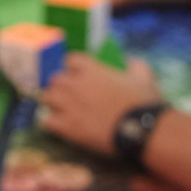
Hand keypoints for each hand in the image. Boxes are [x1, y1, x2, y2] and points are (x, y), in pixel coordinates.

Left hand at [40, 55, 162, 156]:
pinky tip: (61, 127)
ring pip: (47, 98)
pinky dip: (52, 124)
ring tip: (63, 111)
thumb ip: (134, 64)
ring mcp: (68, 105)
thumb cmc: (143, 103)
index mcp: (91, 69)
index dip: (74, 68)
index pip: (70, 60)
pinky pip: (46, 121)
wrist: (140, 130)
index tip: (80, 76)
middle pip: (55, 79)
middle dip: (62, 86)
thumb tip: (128, 60)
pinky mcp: (66, 127)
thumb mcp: (144, 77)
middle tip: (71, 97)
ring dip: (54, 103)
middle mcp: (75, 84)